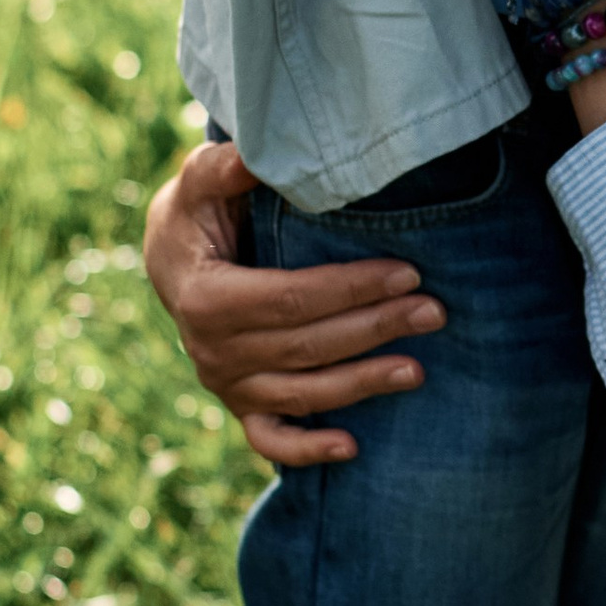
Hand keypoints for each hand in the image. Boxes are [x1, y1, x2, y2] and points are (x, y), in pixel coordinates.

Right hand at [143, 139, 446, 470]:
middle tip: (434, 312)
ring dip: (362, 384)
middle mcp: (211, 351)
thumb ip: (227, 168)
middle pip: (306, 347)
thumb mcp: (201, 179)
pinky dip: (307, 450)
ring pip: (302, 394)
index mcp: (205, 297)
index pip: (289, 299)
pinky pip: (270, 439)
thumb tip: (257, 154)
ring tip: (419, 370)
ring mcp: (225, 384)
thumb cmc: (199, 210)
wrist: (171, 256)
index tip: (407, 273)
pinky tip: (354, 447)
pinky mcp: (238, 405)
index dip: (350, 289)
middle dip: (375, 329)